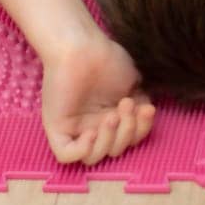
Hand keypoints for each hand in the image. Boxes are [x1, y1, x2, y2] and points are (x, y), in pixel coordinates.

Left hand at [40, 32, 155, 164]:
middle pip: (114, 150)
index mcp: (111, 117)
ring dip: (109, 140)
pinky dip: (83, 150)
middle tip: (125, 105)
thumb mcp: (132, 81)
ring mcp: (75, 129)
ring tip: (111, 115)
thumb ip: (141, 103)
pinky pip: (67, 155)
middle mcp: (93, 126)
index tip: (147, 109)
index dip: (141, 129)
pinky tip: (92, 132)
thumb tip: (146, 115)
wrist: (82, 46)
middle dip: (127, 132)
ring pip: (93, 157)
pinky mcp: (57, 129)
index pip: (129, 139)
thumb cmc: (107, 58)